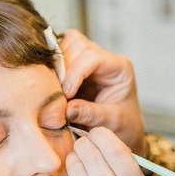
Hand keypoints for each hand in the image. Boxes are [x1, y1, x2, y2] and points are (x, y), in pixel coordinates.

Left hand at [57, 127, 158, 175]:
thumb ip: (125, 175)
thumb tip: (100, 140)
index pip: (117, 150)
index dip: (102, 137)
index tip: (96, 135)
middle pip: (93, 156)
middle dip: (83, 145)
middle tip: (81, 146)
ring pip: (75, 169)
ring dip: (72, 161)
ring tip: (76, 164)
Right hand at [60, 30, 146, 154]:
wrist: (123, 130)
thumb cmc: (123, 125)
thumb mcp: (111, 122)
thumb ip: (90, 114)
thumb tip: (66, 109)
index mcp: (119, 68)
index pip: (93, 57)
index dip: (75, 73)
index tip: (66, 94)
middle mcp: (104, 59)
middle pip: (77, 45)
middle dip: (63, 68)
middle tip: (56, 92)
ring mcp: (89, 61)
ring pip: (65, 46)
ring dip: (55, 67)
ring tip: (55, 90)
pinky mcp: (76, 67)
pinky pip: (58, 57)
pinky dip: (51, 69)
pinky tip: (51, 87)